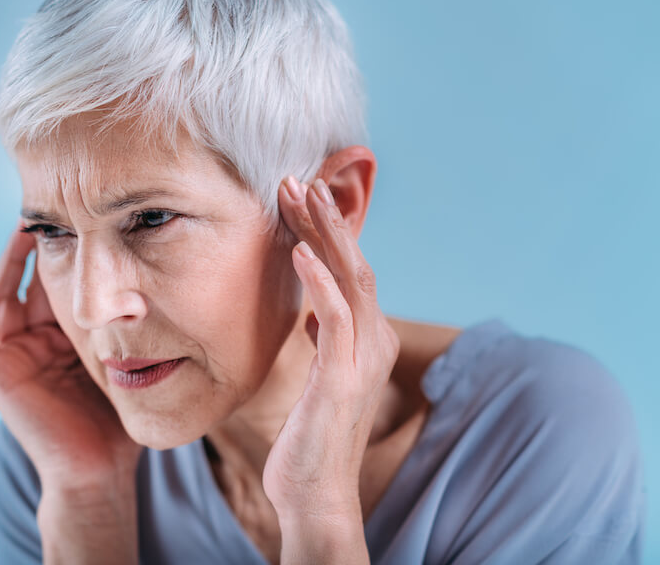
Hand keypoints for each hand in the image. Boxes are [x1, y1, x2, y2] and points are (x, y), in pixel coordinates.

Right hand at [0, 221, 142, 490]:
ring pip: (0, 296)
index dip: (66, 256)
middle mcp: (38, 343)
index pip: (60, 287)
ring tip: (23, 227)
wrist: (98, 468)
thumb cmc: (117, 421)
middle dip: (37, 250)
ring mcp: (13, 355)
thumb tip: (167, 290)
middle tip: (54, 214)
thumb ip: (134, 332)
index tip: (85, 223)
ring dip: (7, 261)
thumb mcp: (127, 363)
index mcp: (67, 340)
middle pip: (29, 284)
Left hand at [262, 176, 400, 524]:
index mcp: (368, 337)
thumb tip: (312, 314)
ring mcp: (362, 357)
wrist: (315, 492)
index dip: (326, 231)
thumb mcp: (321, 375)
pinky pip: (334, 318)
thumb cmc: (311, 434)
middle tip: (297, 179)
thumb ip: (324, 340)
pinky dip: (319, 281)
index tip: (299, 197)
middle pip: (355, 263)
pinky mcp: (343, 377)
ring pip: (351, 279)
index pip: (350, 270)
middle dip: (326, 218)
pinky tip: (299, 252)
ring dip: (324, 234)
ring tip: (298, 195)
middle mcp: (374, 339)